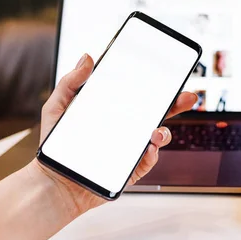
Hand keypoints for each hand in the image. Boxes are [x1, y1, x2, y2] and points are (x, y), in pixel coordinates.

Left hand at [29, 53, 196, 215]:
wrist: (52, 182)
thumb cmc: (55, 146)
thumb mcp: (57, 107)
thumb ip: (71, 82)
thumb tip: (87, 57)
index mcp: (114, 111)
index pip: (141, 95)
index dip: (159, 86)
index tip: (171, 75)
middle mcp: (127, 129)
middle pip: (159, 114)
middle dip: (177, 104)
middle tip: (188, 96)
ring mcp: (131, 149)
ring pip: (157, 138)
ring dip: (164, 133)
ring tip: (158, 131)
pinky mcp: (131, 170)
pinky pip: (147, 160)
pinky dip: (151, 154)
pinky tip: (147, 148)